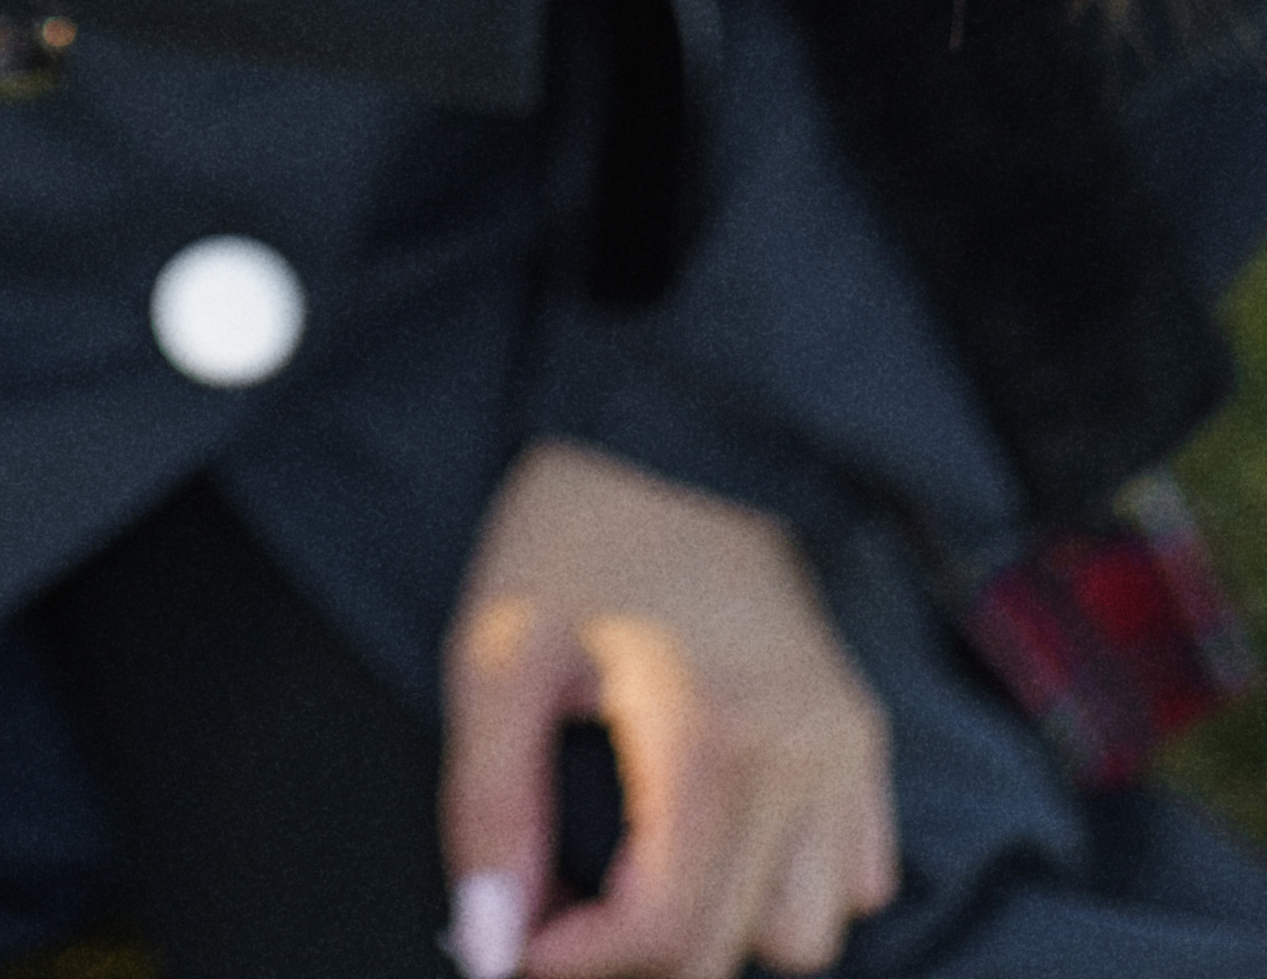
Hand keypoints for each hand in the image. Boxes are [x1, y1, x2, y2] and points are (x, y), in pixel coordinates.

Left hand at [444, 442, 896, 978]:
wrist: (672, 427)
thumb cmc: (577, 531)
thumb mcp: (498, 654)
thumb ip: (490, 810)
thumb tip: (491, 944)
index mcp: (706, 738)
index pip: (661, 934)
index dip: (574, 964)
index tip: (518, 943)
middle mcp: (798, 757)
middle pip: (728, 954)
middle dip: (634, 957)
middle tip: (568, 906)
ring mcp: (841, 748)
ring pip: (808, 933)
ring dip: (724, 928)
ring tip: (651, 869)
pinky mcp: (861, 731)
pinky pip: (859, 876)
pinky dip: (796, 888)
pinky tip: (725, 835)